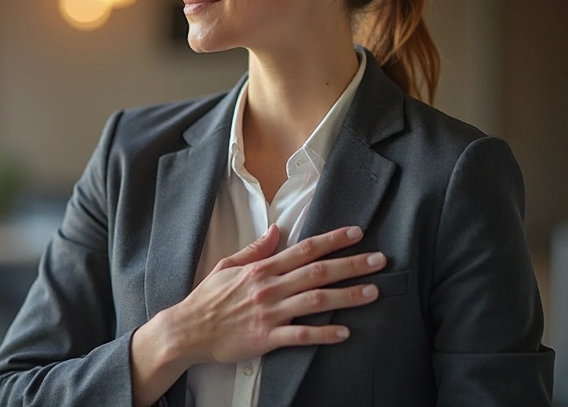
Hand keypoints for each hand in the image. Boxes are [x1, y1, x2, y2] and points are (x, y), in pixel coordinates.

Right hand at [166, 223, 385, 364]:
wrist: (187, 330)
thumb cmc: (207, 298)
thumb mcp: (227, 265)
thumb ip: (256, 249)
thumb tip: (277, 230)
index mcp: (262, 268)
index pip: (304, 249)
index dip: (333, 240)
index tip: (357, 234)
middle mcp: (269, 287)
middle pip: (318, 272)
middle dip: (351, 265)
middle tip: (380, 260)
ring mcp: (269, 313)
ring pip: (315, 301)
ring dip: (347, 296)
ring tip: (372, 291)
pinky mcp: (266, 338)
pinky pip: (300, 335)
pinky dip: (323, 333)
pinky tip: (344, 332)